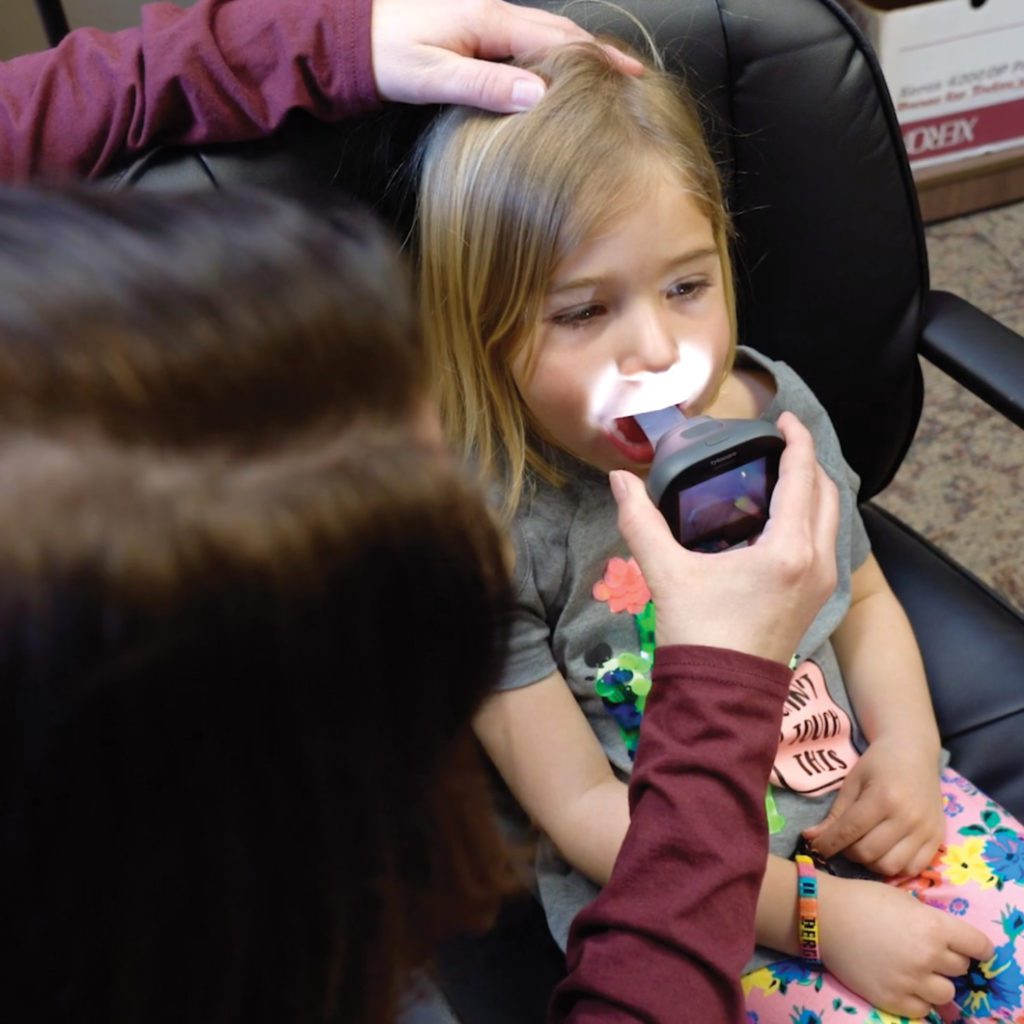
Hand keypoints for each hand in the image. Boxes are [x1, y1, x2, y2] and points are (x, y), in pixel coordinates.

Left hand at [371, 0, 642, 111]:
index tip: (629, 76)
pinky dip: (551, 53)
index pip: (557, 41)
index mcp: (489, 21)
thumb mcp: (433, 75)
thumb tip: (538, 95)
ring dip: (577, 52)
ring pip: (543, 34)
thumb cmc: (385, 56)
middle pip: (558, 33)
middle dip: (598, 52)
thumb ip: (485, 86)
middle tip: (633, 75)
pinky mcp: (474, 28)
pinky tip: (557, 70)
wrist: (348, 37)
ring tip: (607, 73)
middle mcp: (492, 12)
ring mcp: (484, 18)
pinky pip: (524, 39)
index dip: (596, 59)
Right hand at [610, 411, 838, 664]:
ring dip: (814, 490)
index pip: (803, 476)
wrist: (720, 693)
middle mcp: (816, 562)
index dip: (796, 440)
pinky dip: (813, 517)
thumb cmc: (698, 633)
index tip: (784, 419)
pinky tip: (781, 517)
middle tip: (779, 445)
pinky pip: (827, 541)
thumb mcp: (667, 573)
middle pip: (828, 493)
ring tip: (781, 475)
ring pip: (832, 518)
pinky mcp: (816, 598)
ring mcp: (822, 582)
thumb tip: (617, 481)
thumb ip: (641, 522)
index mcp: (788, 549)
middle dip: (808, 462)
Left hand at [803, 735, 944, 876]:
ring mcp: (925, 830)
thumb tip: (811, 838)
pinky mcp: (938, 839)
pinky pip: (913, 869)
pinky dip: (894, 868)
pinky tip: (885, 853)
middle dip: (848, 853)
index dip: (828, 843)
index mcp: (883, 798)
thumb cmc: (879, 764)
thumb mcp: (852, 782)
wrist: (914, 753)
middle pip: (868, 853)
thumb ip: (835, 814)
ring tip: (863, 848)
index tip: (816, 847)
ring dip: (870, 864)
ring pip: (889, 867)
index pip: (849, 831)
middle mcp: (907, 817)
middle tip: (843, 843)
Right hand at [819, 874, 993, 1017]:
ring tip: (914, 970)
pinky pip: (923, 1010)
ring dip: (934, 982)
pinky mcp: (892, 1000)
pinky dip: (916, 998)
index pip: (979, 946)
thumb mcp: (905, 900)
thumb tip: (949, 941)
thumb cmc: (864, 900)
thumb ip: (931, 921)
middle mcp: (927, 956)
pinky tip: (901, 982)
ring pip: (945, 993)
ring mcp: (910, 981)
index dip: (975, 946)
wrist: (823, 917)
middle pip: (961, 968)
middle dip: (947, 959)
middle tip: (926, 950)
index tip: (969, 948)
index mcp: (933, 927)